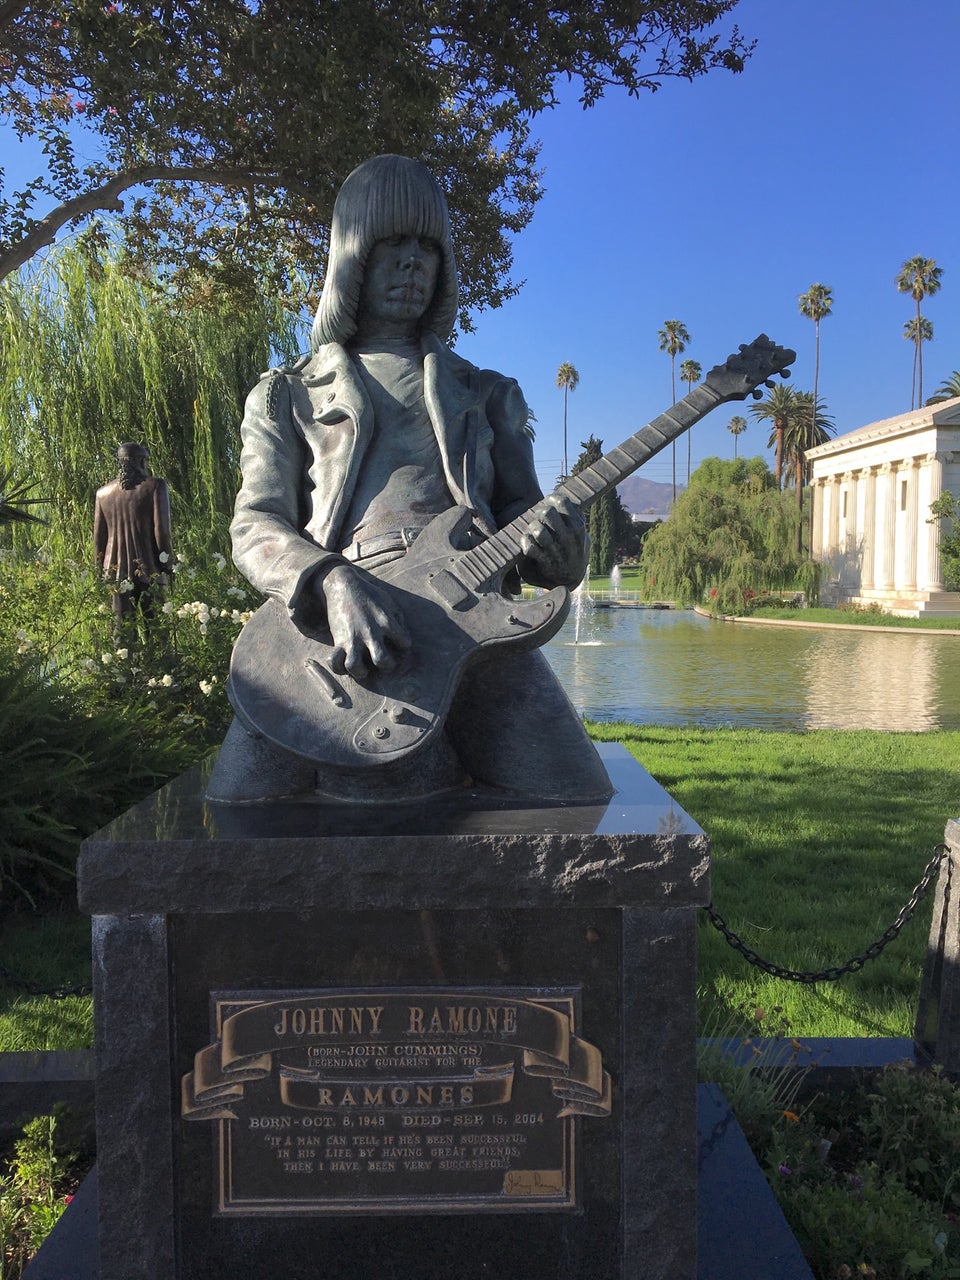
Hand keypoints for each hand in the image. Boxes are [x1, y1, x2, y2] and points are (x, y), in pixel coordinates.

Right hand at [315, 563, 410, 679]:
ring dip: (361, 672)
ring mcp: (353, 637)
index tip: (398, 643)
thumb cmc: (369, 595)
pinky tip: (344, 662)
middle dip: (386, 666)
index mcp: (386, 622)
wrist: (342, 585)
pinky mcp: (338, 640)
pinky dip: (337, 667)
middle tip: (383, 660)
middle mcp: (370, 632)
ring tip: (363, 668)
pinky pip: (334, 662)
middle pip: (382, 661)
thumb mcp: (389, 602)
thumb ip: (398, 620)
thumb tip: (404, 637)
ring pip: (355, 667)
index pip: (404, 643)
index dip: (403, 646)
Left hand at [519, 494, 588, 588]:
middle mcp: (568, 537)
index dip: (551, 499)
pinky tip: (528, 542)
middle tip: (538, 518)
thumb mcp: (580, 535)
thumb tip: (567, 501)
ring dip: (531, 528)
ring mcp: (555, 550)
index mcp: (577, 527)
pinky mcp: (543, 561)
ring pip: (537, 529)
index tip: (548, 503)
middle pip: (547, 512)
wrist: (568, 579)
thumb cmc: (572, 551)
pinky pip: (529, 547)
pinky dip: (525, 542)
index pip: (562, 501)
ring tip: (533, 532)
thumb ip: (575, 518)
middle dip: (538, 513)